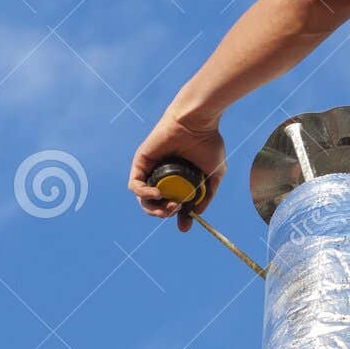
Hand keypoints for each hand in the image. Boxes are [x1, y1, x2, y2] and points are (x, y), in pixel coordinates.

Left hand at [128, 111, 226, 230]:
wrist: (198, 122)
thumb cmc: (208, 143)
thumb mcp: (214, 175)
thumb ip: (207, 195)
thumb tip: (197, 213)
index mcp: (179, 180)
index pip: (173, 204)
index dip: (178, 217)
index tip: (184, 226)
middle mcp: (163, 176)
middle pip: (155, 205)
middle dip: (163, 214)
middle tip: (176, 210)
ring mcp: (151, 170)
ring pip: (143, 199)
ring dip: (154, 209)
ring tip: (168, 206)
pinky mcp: (141, 162)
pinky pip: (134, 185)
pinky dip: (144, 194)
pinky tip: (158, 195)